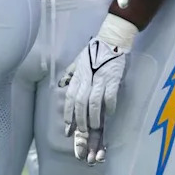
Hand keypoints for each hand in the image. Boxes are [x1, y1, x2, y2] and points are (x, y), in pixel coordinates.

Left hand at [60, 14, 135, 163]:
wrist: (111, 40)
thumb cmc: (94, 51)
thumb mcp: (77, 61)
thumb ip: (69, 74)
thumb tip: (61, 84)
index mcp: (77, 76)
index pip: (69, 98)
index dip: (68, 114)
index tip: (67, 128)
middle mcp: (86, 79)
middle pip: (79, 103)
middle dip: (78, 120)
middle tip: (79, 134)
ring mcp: (100, 80)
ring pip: (93, 102)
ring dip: (92, 117)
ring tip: (92, 128)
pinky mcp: (113, 80)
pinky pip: (110, 97)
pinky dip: (108, 107)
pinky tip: (109, 115)